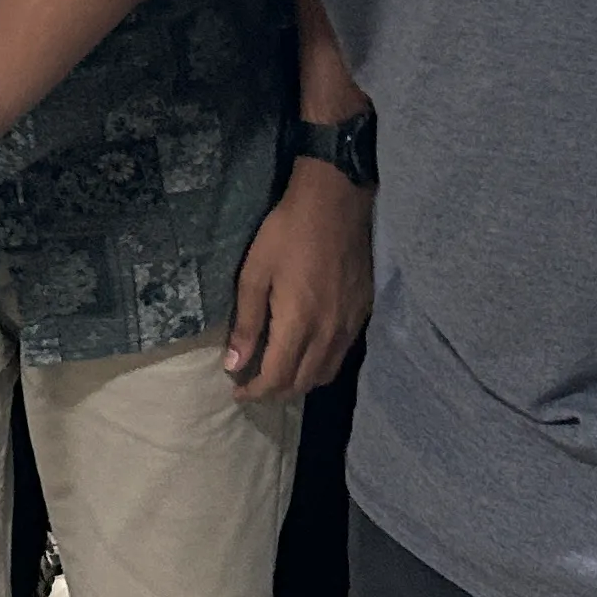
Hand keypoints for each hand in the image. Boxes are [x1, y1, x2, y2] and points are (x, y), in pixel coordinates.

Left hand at [228, 160, 369, 400]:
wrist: (336, 203)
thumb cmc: (288, 233)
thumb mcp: (255, 273)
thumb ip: (246, 323)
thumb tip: (234, 364)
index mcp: (299, 324)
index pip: (277, 378)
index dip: (255, 392)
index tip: (237, 391)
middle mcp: (328, 334)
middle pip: (302, 383)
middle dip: (274, 393)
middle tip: (252, 386)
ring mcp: (349, 326)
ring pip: (324, 374)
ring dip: (299, 384)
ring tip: (277, 375)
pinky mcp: (362, 315)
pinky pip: (340, 356)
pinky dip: (319, 367)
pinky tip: (305, 354)